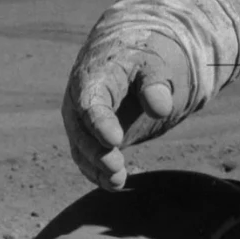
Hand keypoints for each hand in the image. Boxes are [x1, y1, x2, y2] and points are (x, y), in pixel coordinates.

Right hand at [62, 26, 198, 190]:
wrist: (127, 55)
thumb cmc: (141, 57)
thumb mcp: (153, 63)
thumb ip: (156, 84)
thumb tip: (161, 109)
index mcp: (92, 78)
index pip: (90, 104)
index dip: (101, 124)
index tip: (116, 141)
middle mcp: (78, 102)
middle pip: (81, 132)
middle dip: (97, 153)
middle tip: (117, 167)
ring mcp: (80, 122)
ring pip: (81, 150)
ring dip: (97, 168)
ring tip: (118, 181)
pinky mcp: (87, 137)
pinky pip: (87, 159)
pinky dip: (98, 173)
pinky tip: (115, 183)